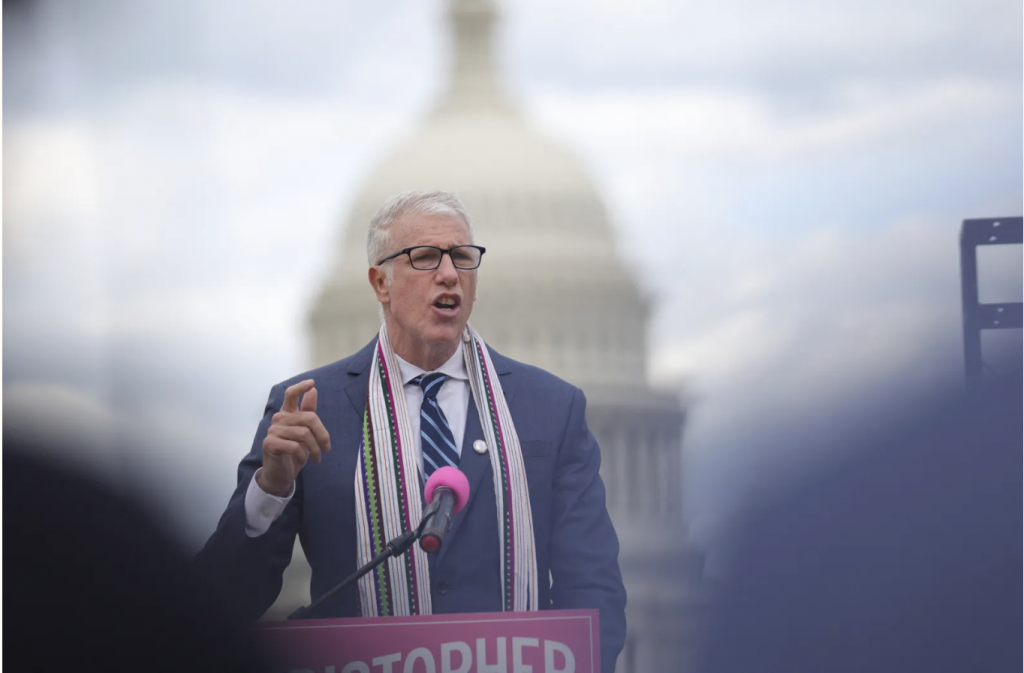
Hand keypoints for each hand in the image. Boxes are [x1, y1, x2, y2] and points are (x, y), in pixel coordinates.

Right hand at [257, 379, 330, 495]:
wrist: (280, 474)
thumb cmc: (293, 452)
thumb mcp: (305, 432)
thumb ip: (307, 412)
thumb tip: (313, 390)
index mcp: (287, 414)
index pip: (291, 394)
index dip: (301, 387)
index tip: (312, 383)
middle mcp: (279, 419)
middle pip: (309, 418)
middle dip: (323, 434)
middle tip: (327, 448)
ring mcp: (273, 431)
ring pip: (304, 434)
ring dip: (314, 449)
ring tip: (316, 458)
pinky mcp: (270, 443)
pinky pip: (295, 446)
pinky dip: (303, 455)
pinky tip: (302, 460)